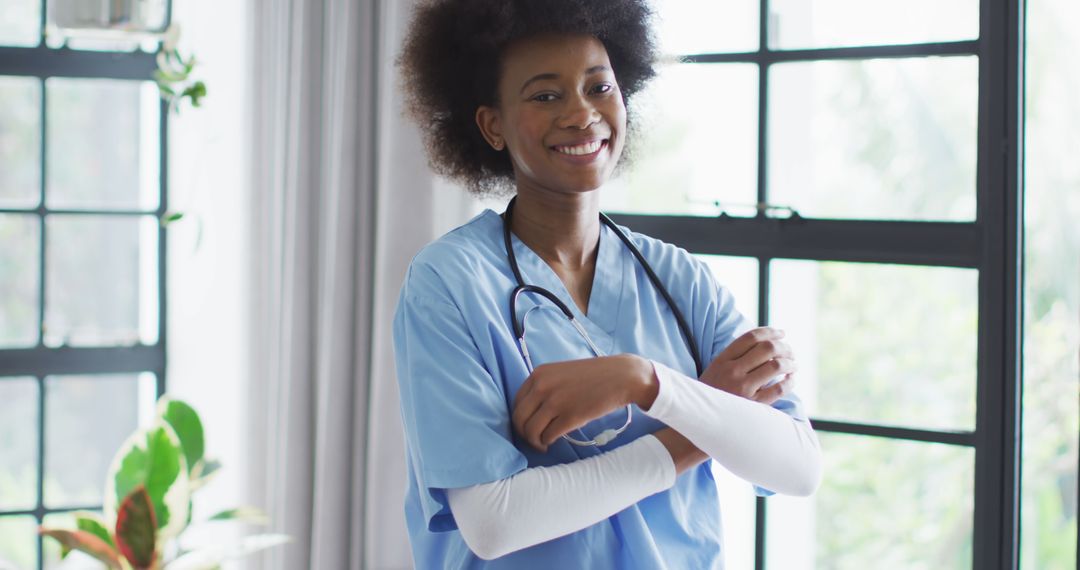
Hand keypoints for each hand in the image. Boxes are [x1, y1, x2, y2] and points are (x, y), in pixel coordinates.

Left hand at [512, 354, 656, 452]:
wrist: (621, 376)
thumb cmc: (593, 376)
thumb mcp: (561, 373)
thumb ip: (544, 387)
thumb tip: (531, 411)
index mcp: (538, 374)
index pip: (517, 402)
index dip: (520, 418)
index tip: (527, 426)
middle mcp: (542, 386)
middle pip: (519, 419)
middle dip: (523, 434)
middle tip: (533, 440)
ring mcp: (555, 402)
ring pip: (531, 430)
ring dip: (535, 441)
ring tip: (543, 444)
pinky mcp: (570, 417)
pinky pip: (548, 436)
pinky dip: (548, 442)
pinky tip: (553, 442)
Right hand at [701, 327, 795, 404]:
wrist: (701, 418)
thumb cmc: (713, 392)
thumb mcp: (715, 369)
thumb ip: (735, 356)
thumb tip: (765, 343)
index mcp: (722, 360)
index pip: (750, 338)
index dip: (770, 332)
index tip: (781, 333)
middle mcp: (732, 371)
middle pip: (767, 348)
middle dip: (784, 347)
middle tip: (790, 352)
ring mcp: (742, 388)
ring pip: (776, 366)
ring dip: (790, 363)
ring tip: (793, 365)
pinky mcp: (752, 405)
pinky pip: (778, 389)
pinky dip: (789, 382)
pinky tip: (791, 380)